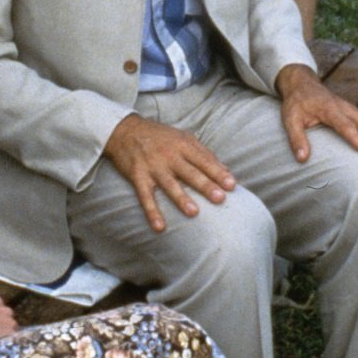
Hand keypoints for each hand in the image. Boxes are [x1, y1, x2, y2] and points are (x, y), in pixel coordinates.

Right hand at [103, 115, 235, 232]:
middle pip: (190, 172)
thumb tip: (226, 170)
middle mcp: (169, 156)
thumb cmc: (159, 136)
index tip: (232, 185)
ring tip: (194, 213)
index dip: (218, 172)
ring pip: (169, 184)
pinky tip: (160, 227)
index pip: (204, 160)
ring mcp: (153, 167)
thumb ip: (204, 153)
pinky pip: (145, 196)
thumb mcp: (183, 137)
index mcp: (183, 145)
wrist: (125, 130)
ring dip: (181, 198)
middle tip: (219, 198)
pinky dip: (152, 212)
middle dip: (205, 185)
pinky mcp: (137, 176)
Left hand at [274, 64, 357, 163]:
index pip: (344, 124)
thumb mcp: (290, 119)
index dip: (355, 137)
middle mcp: (344, 108)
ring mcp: (351, 109)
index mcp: (329, 109)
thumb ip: (296, 138)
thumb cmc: (296, 103)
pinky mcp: (353, 112)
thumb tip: (302, 158)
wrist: (302, 82)